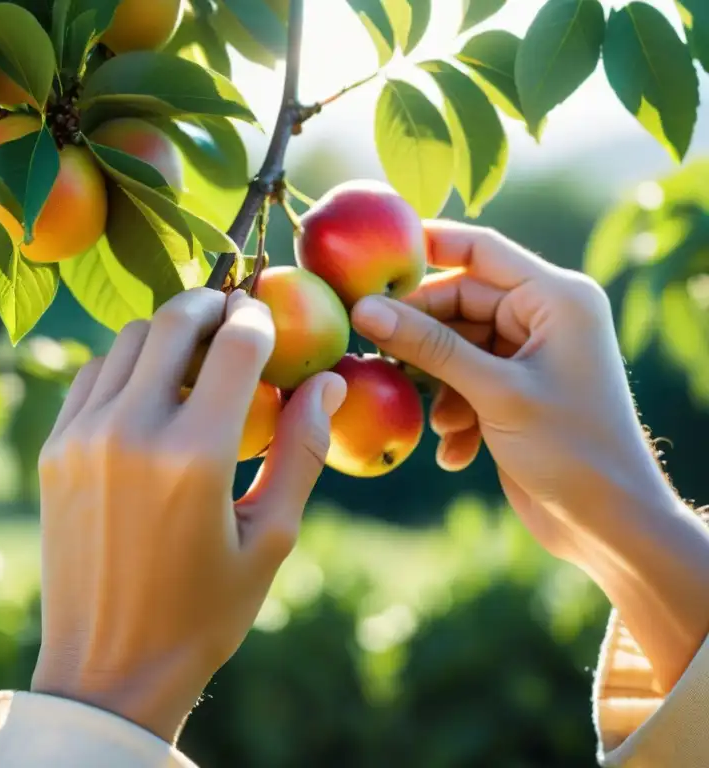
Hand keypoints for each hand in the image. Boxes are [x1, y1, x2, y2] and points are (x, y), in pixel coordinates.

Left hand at [31, 288, 346, 742]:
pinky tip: (150, 390)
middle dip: (211, 303)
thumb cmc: (204, 612)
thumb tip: (328, 382)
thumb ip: (302, 450)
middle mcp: (131, 431)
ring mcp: (82, 437)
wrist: (107, 667)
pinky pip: (90, 375)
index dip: (260, 319)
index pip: (234, 344)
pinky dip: (125, 364)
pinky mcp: (53, 449)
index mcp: (195, 456)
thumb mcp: (270, 538)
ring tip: (195, 355)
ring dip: (167, 332)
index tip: (270, 319)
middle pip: (173, 321)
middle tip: (234, 312)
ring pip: (126, 340)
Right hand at [351, 220, 708, 689]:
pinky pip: (465, 381)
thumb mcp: (494, 392)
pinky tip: (455, 449)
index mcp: (556, 298)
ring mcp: (528, 356)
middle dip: (421, 336)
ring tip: (436, 420)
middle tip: (373, 351)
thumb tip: (365, 309)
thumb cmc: (568, 450)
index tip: (373, 250)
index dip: (428, 245)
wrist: (608, 524)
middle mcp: (543, 318)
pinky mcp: (514, 392)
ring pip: (455, 347)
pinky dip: (453, 412)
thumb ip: (429, 346)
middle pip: (459, 303)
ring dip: (438, 384)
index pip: (481, 251)